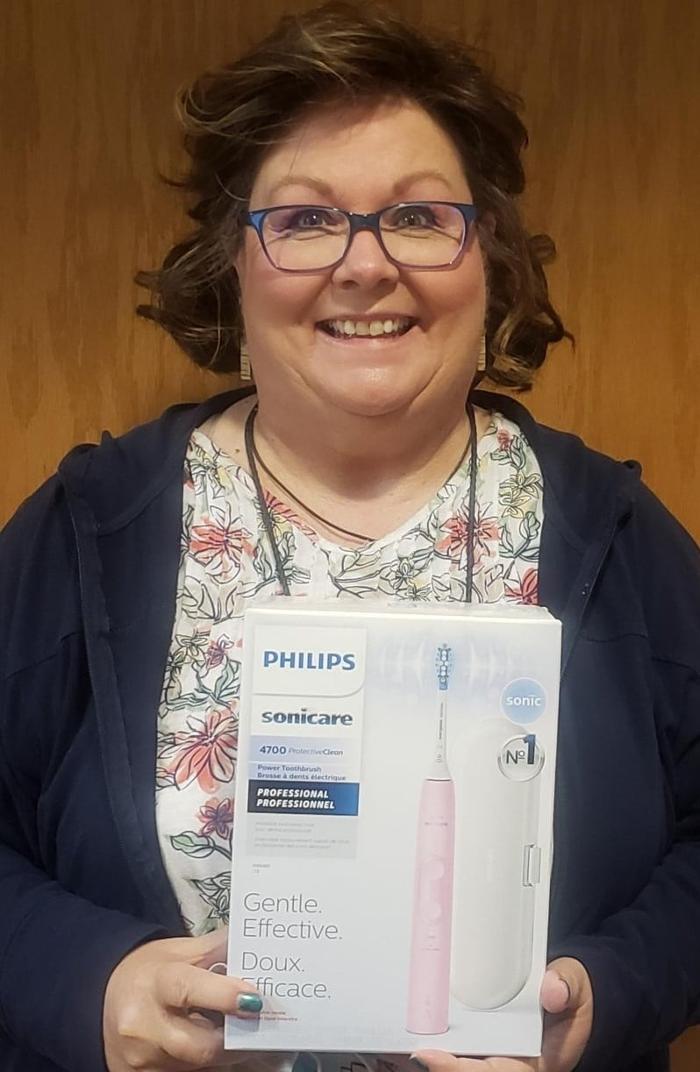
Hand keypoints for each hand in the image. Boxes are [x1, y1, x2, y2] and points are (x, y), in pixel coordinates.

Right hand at [103, 926, 264, 1070]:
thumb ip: (218, 949)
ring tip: (234, 1034)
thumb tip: (254, 947)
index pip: (189, 990)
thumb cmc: (149, 971)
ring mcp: (141, 1061)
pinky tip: (211, 1047)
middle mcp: (142, 1026)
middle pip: (200, 1046)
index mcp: (153, 983)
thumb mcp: (180, 952)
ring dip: (223, 1054)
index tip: (254, 999)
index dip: (224, 996)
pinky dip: (207, 1066)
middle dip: (234, 1039)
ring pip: (199, 1067)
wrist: (105, 999)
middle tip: (256, 1027)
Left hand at [411, 957, 593, 1071]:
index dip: (455, 1068)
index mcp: (529, 1063)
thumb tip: (552, 990)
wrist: (573, 1001)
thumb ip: (566, 988)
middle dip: (431, 1065)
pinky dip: (433, 1045)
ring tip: (390, 1042)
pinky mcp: (480, 1044)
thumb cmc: (573, 999)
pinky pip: (455, 1049)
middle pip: (462, 1069)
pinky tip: (406, 1033)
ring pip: (455, 1062)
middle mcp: (504, 1063)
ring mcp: (490, 1054)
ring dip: (426, 1057)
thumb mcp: (575, 989)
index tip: (426, 1056)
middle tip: (396, 1046)